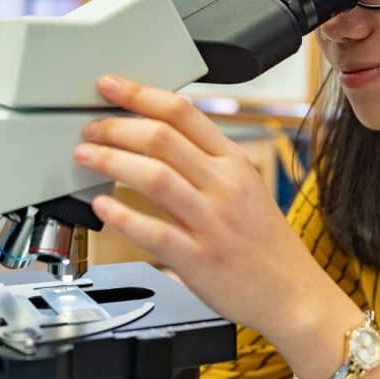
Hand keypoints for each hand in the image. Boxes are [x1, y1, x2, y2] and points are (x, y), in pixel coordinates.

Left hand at [73, 75, 336, 347]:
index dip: (140, 94)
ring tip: (86, 156)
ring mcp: (213, 222)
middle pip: (163, 138)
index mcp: (235, 162)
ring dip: (111, 160)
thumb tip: (159, 138)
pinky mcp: (200, 259)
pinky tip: (101, 207)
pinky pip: (153, 231)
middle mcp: (225, 186)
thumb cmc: (265, 242)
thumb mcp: (248, 186)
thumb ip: (209, 161)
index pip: (183, 113)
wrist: (293, 293)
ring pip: (155, 176)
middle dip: (116, 126)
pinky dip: (121, 216)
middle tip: (91, 127)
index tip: (111, 86)